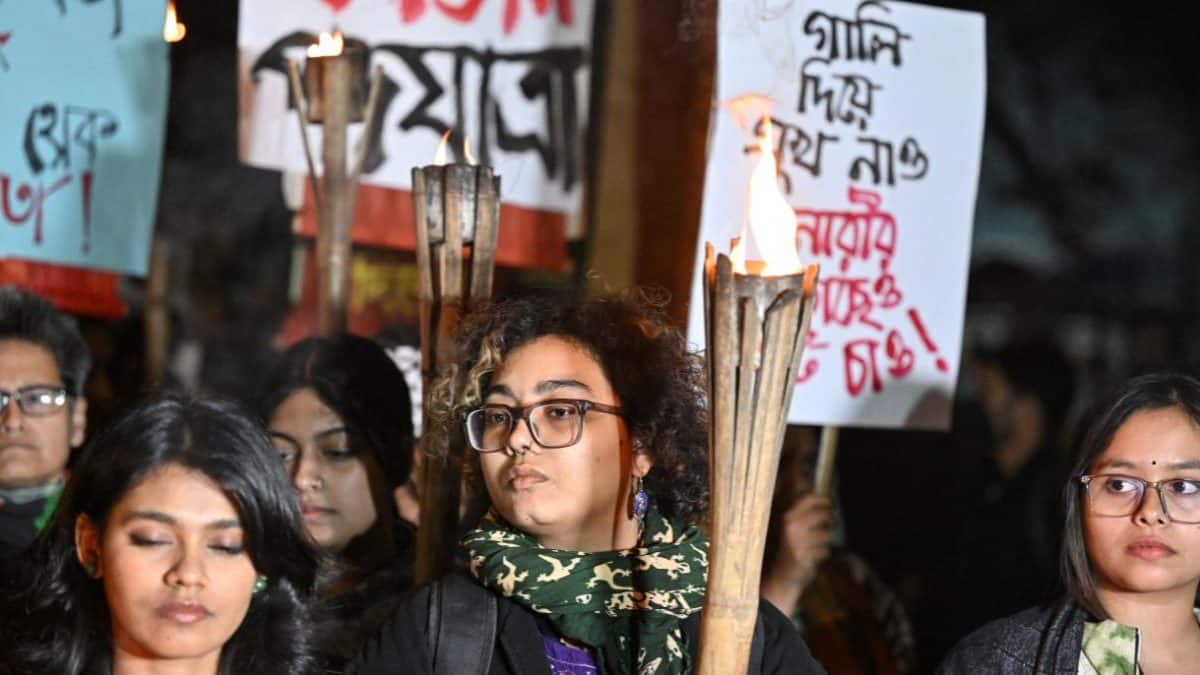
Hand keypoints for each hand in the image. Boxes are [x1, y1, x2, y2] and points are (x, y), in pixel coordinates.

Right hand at [761, 494, 833, 613]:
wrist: (783, 574)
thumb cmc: (792, 547)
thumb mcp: (793, 527)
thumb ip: (804, 513)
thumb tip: (822, 496)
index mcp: (789, 517)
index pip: (810, 499)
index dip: (823, 499)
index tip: (829, 503)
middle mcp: (793, 527)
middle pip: (824, 515)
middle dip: (830, 520)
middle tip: (830, 524)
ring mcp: (799, 542)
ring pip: (827, 534)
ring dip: (826, 540)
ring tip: (817, 544)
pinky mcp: (805, 557)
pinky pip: (826, 550)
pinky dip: (823, 554)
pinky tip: (814, 556)